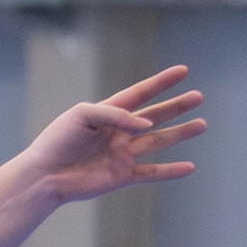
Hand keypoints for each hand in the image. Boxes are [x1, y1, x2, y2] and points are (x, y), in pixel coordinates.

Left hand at [19, 67, 205, 206]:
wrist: (44, 175)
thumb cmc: (57, 141)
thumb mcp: (82, 116)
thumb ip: (116, 115)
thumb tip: (146, 125)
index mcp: (108, 113)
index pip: (140, 93)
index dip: (161, 82)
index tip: (183, 70)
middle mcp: (118, 132)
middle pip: (154, 115)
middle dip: (176, 106)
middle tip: (199, 96)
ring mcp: (122, 154)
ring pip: (158, 141)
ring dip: (180, 133)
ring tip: (202, 124)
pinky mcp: (121, 176)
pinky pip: (151, 172)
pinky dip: (170, 171)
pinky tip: (190, 167)